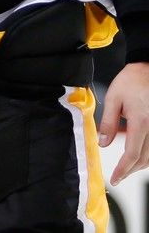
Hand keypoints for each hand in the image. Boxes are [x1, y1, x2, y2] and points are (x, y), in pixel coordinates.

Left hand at [98, 61, 148, 184]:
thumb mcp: (113, 98)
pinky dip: (147, 154)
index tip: (115, 179)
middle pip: (145, 159)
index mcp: (141, 121)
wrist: (148, 69)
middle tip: (118, 176)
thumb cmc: (131, 81)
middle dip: (130, 170)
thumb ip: (108, 123)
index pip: (132, 153)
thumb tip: (102, 144)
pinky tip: (136, 152)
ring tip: (125, 166)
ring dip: (140, 164)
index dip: (123, 169)